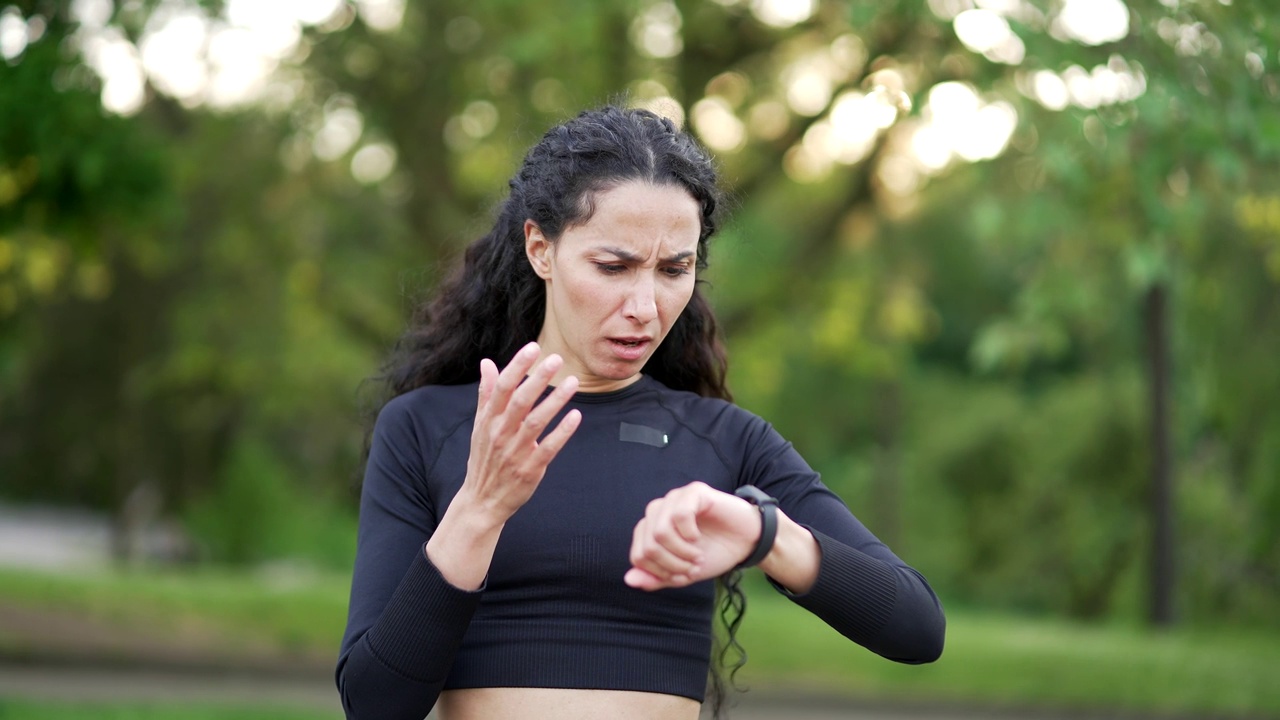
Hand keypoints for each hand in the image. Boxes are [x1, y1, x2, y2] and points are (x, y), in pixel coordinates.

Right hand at [456, 341, 581, 523]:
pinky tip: (576, 416)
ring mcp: (514, 453)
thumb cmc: (484, 458)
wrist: (482, 501)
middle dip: (538, 378)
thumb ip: (487, 394)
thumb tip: (487, 363)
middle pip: (520, 401)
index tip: (533, 348)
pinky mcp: (529, 470)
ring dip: (555, 401)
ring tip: (574, 382)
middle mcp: (500, 434)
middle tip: (557, 359)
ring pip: (536, 422)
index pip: (502, 387)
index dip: (518, 366)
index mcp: (488, 420)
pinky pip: (548, 448)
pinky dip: (562, 432)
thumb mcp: (481, 426)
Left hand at [624, 481, 761, 590]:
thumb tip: (628, 580)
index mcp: (651, 528)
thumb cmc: (713, 553)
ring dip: (681, 551)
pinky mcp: (694, 492)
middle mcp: (658, 510)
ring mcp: (675, 498)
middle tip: (692, 566)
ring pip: (660, 531)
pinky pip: (680, 514)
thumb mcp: (682, 573)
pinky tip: (698, 537)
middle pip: (648, 545)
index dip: (659, 572)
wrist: (745, 543)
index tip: (681, 576)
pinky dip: (690, 534)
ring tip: (697, 555)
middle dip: (672, 564)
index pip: (638, 556)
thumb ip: (656, 577)